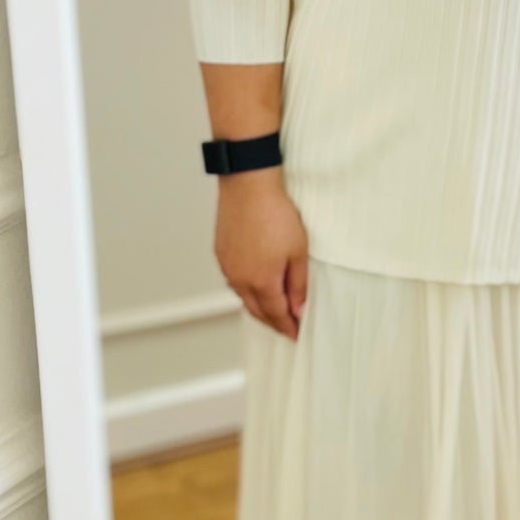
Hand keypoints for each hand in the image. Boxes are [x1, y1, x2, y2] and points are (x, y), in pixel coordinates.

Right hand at [214, 167, 308, 339]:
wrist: (248, 185)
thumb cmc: (275, 213)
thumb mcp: (298, 251)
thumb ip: (298, 284)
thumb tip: (298, 309)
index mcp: (261, 282)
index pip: (276, 315)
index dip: (288, 327)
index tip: (297, 334)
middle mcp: (240, 279)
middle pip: (257, 311)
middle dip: (273, 322)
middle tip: (287, 327)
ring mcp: (227, 266)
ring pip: (244, 297)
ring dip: (259, 307)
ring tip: (273, 309)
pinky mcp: (221, 253)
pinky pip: (234, 281)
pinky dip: (247, 290)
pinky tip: (256, 285)